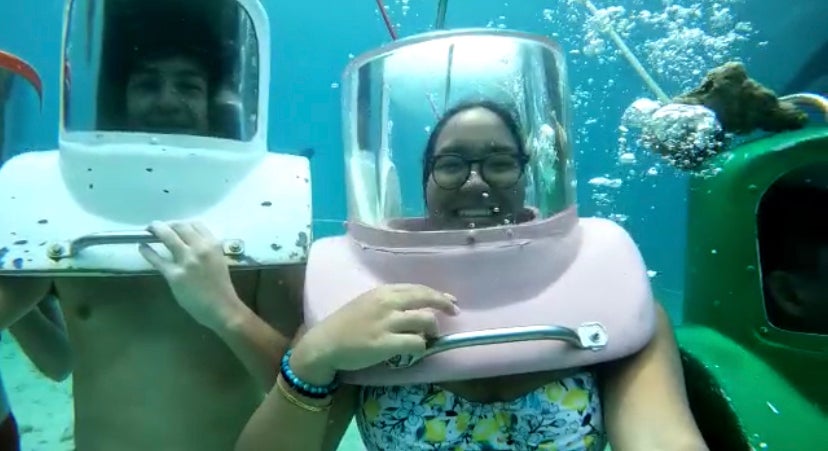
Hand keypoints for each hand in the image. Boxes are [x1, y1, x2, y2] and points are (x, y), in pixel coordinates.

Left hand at [139, 221, 240, 329]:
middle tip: (159, 227)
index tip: (177, 226)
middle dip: (168, 224)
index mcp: (213, 245)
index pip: (196, 224)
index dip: (184, 223)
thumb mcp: (219, 261)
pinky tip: (142, 247)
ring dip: (156, 229)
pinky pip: (157, 259)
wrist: (220, 307)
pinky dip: (147, 251)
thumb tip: (190, 243)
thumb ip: (207, 250)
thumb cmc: (222, 286)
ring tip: (149, 229)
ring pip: (167, 236)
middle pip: (180, 226)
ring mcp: (186, 261)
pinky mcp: (174, 274)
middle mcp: (199, 249)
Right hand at [293, 284, 458, 380]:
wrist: (324, 344)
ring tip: (428, 338)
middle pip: (426, 298)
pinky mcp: (386, 343)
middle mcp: (387, 303)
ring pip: (425, 321)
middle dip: (444, 304)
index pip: (417, 288)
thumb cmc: (344, 325)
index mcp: (382, 291)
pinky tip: (418, 350)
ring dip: (432, 330)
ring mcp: (387, 323)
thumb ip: (389, 302)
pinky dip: (422, 346)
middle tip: (453, 312)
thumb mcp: (366, 303)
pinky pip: (416, 343)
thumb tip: (415, 307)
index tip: (449, 300)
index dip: (437, 294)